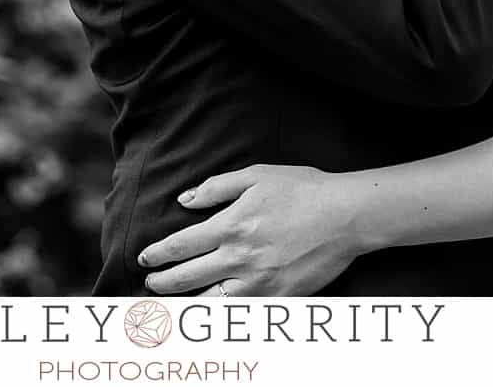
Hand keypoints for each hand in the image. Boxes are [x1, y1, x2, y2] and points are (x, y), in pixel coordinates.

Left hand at [137, 165, 362, 295]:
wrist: (346, 215)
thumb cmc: (303, 189)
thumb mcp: (256, 175)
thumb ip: (216, 188)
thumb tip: (185, 200)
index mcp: (231, 226)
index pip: (180, 246)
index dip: (157, 254)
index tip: (145, 258)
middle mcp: (239, 258)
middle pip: (187, 277)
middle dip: (162, 282)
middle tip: (150, 283)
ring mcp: (259, 283)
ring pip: (209, 304)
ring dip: (185, 305)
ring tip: (171, 305)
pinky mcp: (279, 298)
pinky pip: (242, 314)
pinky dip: (221, 317)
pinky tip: (210, 316)